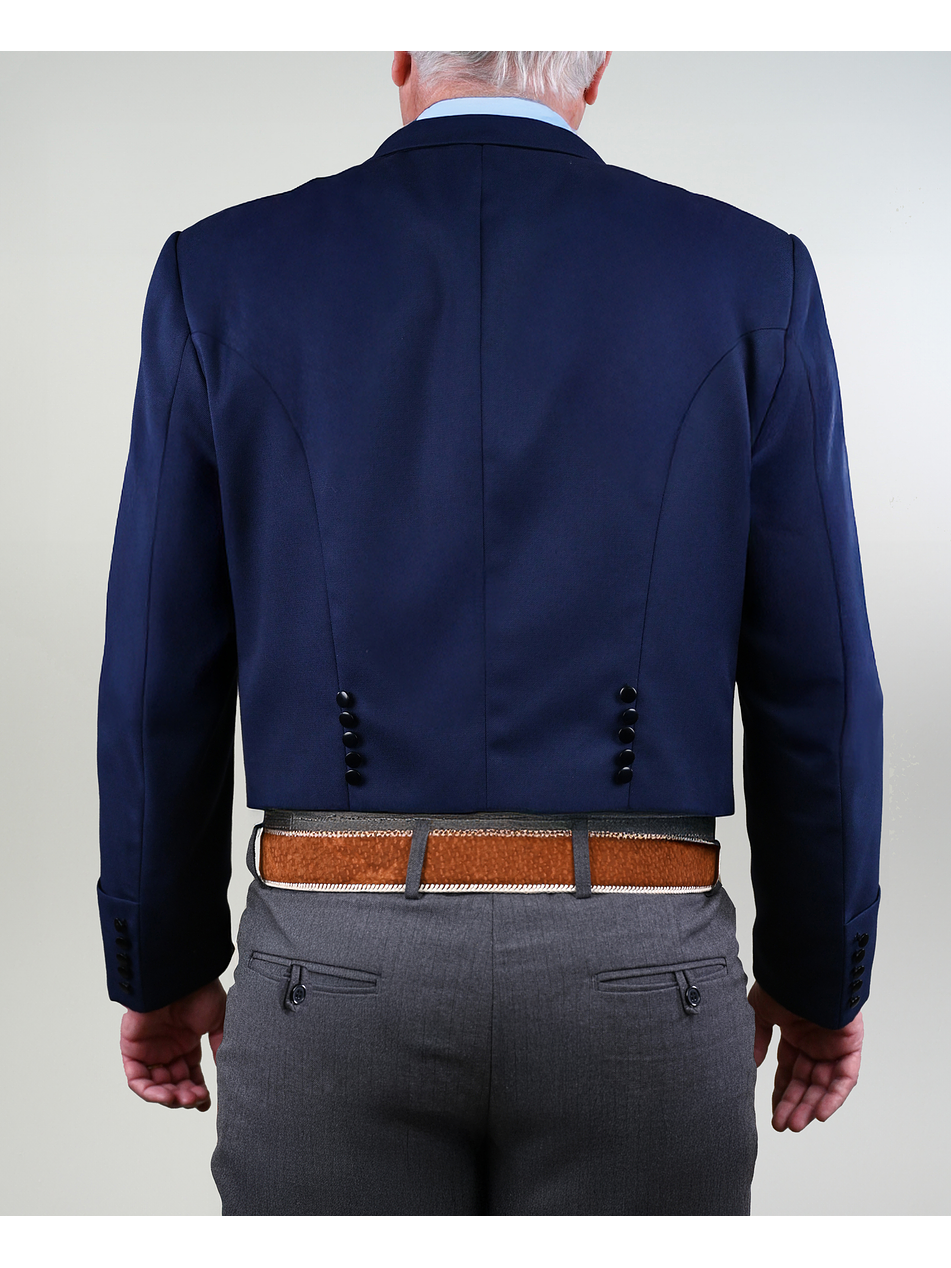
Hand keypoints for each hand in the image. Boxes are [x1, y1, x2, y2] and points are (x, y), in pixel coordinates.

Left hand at [120, 979, 226, 1110]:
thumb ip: (221, 1046)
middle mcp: (167, 1048)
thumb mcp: (219, 1020)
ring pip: (155, 1085)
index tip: (206, 1104)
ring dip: (168, 1097)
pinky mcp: (132, 1048)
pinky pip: (136, 1078)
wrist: (179, 976)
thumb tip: (226, 1072)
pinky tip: (165, 1095)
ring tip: (182, 1099)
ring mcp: (149, 1049)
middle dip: (185, 1096)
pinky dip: (148, 1091)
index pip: (190, 1075)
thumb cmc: (199, 990)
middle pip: (174, 1083)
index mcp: (186, 1041)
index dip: (197, 1092)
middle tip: (196, 1099)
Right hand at [748, 981, 863, 1131]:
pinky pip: (845, 1077)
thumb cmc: (781, 982)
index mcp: (794, 1033)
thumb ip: (758, 1037)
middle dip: (793, 1104)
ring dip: (810, 1106)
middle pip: (805, 1081)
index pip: (788, 1070)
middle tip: (782, 1125)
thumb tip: (754, 1062)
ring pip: (823, 1084)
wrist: (802, 967)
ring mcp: (833, 1044)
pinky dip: (834, 1096)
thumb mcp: (760, 1010)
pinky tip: (819, 1113)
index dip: (781, 1092)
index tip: (773, 1113)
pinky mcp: (850, 1045)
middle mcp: (815, 1041)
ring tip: (795, 1124)